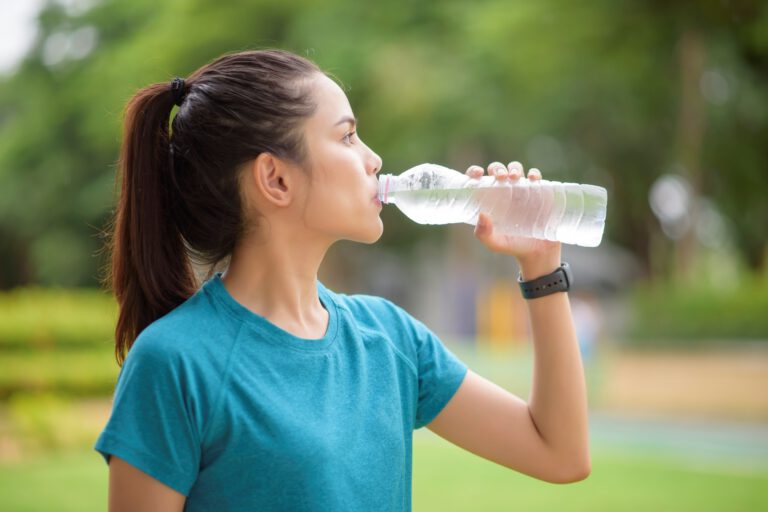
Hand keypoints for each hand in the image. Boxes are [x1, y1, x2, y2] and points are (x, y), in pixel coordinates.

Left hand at [466, 161, 561, 278]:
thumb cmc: (513, 247)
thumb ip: (483, 234)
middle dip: (497, 168)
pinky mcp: (539, 192)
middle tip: (500, 177)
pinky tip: (533, 179)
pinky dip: (534, 174)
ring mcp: (522, 190)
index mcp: (489, 200)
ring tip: (514, 177)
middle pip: (497, 170)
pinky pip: (536, 177)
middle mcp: (504, 192)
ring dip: (514, 168)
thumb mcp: (495, 244)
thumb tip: (482, 214)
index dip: (474, 172)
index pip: (478, 180)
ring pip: (516, 169)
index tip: (478, 173)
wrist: (538, 254)